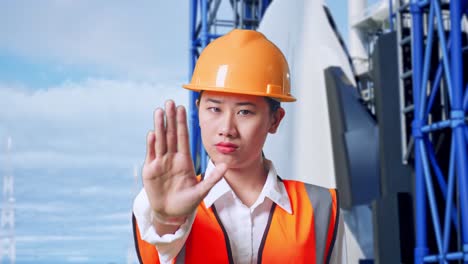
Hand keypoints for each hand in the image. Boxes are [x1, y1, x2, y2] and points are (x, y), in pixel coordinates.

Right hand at [142, 100, 225, 230]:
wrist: (171, 214)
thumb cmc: (186, 202)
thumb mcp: (202, 190)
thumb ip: (213, 178)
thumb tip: (226, 165)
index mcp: (184, 160)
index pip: (183, 137)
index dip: (183, 123)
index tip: (182, 108)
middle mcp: (172, 158)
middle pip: (171, 134)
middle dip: (170, 119)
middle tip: (169, 102)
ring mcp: (160, 162)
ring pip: (160, 141)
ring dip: (160, 126)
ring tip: (159, 111)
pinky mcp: (150, 170)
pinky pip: (152, 154)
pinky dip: (152, 144)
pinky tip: (153, 133)